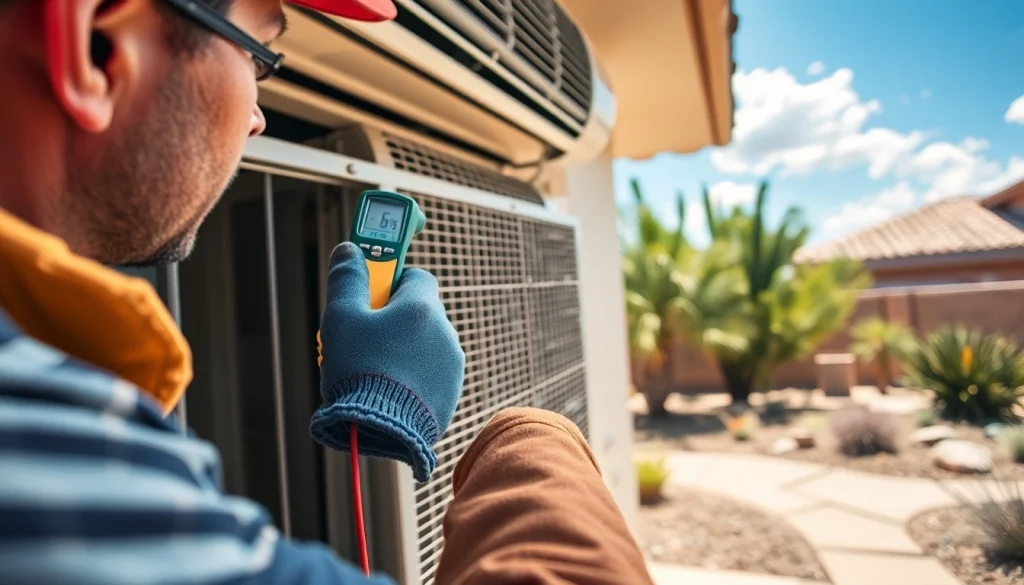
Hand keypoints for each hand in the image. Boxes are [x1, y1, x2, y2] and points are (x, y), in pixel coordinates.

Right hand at [310, 242, 464, 481]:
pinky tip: (388, 391)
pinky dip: (414, 377)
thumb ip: (347, 280)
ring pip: (426, 345)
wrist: (380, 429)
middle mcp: (445, 332)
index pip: (417, 276)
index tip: (373, 295)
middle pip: (420, 313)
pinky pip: (431, 375)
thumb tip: (349, 249)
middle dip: (395, 320)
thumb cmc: (359, 371)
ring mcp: (452, 365)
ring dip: (405, 350)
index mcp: (421, 308)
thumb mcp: (341, 319)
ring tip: (374, 371)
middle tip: (365, 338)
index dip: (393, 281)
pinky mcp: (450, 394)